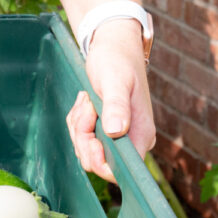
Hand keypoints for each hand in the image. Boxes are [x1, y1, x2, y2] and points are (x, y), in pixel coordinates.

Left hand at [65, 19, 154, 182]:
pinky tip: (85, 101)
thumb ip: (116, 106)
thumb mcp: (114, 81)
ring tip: (88, 99)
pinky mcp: (105, 129)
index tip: (89, 136)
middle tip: (87, 105)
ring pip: (85, 148)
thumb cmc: (117, 61)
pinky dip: (77, 120)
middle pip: (97, 160)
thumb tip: (116, 132)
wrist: (113, 47)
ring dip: (78, 124)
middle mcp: (131, 140)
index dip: (100, 161)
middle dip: (83, 135)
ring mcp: (118, 136)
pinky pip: (82, 136)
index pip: (122, 170)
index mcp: (140, 134)